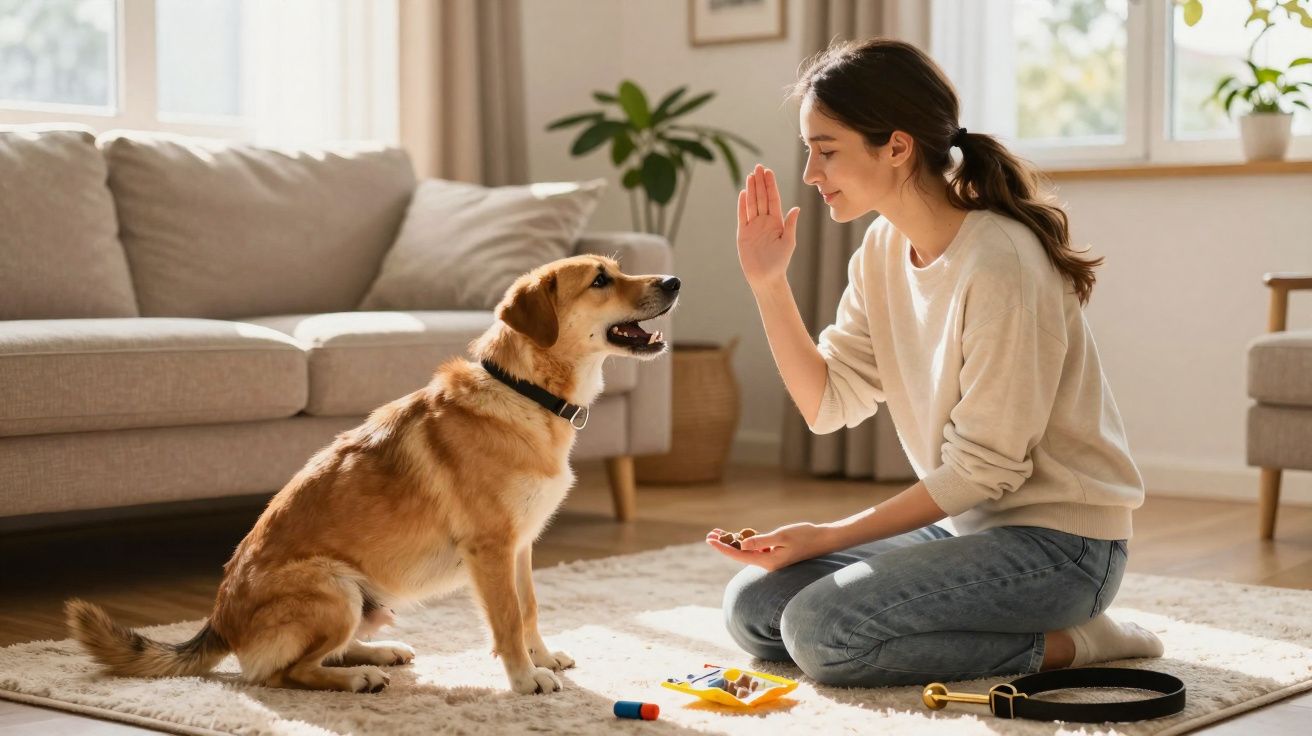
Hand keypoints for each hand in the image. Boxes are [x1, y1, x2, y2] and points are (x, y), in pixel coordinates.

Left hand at [704, 523, 833, 571]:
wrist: (824, 540)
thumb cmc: (805, 536)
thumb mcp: (781, 536)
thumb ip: (761, 541)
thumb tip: (741, 545)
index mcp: (768, 561)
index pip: (739, 555)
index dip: (723, 548)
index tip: (710, 540)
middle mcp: (768, 563)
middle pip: (740, 554)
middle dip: (724, 544)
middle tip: (709, 535)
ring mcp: (772, 559)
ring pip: (746, 551)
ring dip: (733, 542)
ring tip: (718, 533)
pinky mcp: (776, 554)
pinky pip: (756, 549)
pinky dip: (745, 541)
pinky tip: (738, 535)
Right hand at [736, 164, 799, 290]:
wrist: (766, 277)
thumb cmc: (779, 262)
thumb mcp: (788, 242)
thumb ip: (790, 224)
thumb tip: (796, 208)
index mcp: (776, 222)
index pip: (773, 199)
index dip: (770, 185)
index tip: (768, 172)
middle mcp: (764, 221)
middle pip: (761, 198)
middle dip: (760, 182)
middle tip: (758, 167)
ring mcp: (753, 226)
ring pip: (752, 204)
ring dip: (751, 190)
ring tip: (750, 175)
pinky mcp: (743, 233)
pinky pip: (742, 216)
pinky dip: (742, 205)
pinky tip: (743, 193)